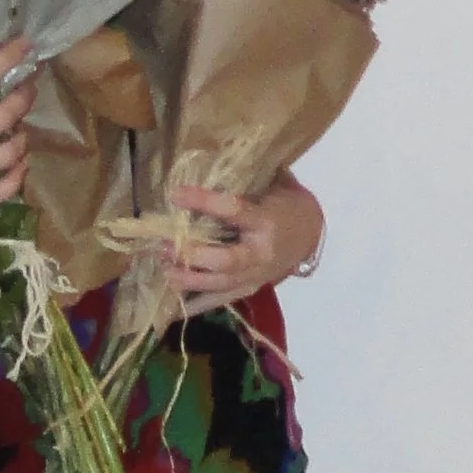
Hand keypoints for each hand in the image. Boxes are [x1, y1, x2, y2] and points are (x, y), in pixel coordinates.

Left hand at [166, 177, 324, 318]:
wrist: (308, 233)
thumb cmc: (283, 203)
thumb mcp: (269, 186)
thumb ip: (241, 181)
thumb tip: (199, 166)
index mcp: (266, 221)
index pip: (233, 211)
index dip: (203, 202)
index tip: (175, 194)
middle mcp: (262, 253)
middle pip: (225, 260)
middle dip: (192, 254)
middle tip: (164, 244)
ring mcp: (257, 275)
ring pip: (220, 284)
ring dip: (188, 278)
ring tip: (164, 268)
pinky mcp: (251, 288)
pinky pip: (222, 300)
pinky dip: (197, 304)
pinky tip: (173, 306)